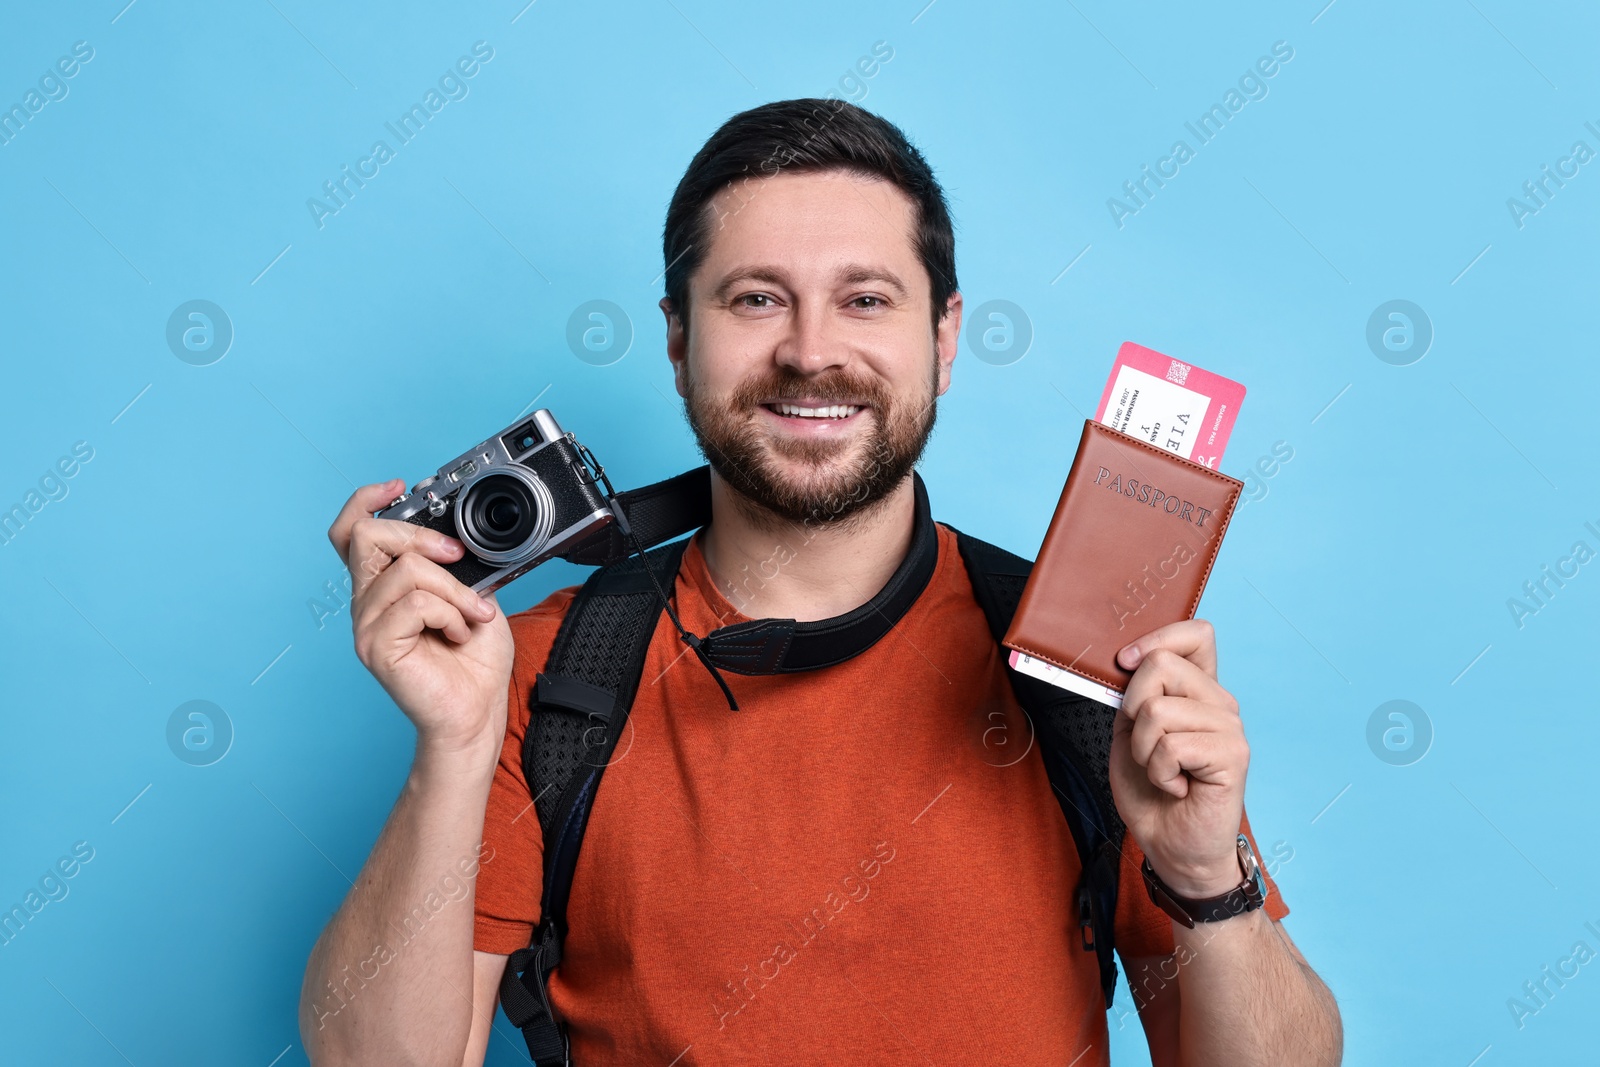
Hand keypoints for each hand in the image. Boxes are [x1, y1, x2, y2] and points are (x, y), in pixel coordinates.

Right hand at [328, 479, 513, 754]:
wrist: (476, 711)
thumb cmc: (474, 661)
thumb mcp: (472, 596)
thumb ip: (454, 565)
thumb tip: (456, 536)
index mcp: (384, 586)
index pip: (350, 532)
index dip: (365, 501)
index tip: (399, 487)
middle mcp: (367, 602)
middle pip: (366, 536)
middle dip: (421, 536)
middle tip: (458, 558)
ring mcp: (366, 624)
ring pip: (405, 570)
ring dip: (454, 589)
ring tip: (472, 616)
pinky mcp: (375, 646)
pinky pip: (416, 604)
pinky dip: (450, 614)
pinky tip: (458, 635)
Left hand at [1107, 619, 1247, 899]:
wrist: (1170, 845)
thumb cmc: (1151, 791)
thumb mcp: (1129, 732)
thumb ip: (1133, 694)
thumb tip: (1127, 659)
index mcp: (1197, 690)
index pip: (1196, 633)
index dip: (1156, 638)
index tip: (1125, 662)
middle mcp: (1219, 702)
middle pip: (1161, 666)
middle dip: (1132, 710)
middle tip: (1146, 747)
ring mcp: (1230, 727)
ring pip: (1158, 710)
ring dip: (1143, 749)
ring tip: (1162, 771)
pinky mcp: (1233, 755)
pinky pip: (1171, 745)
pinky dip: (1159, 771)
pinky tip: (1177, 786)